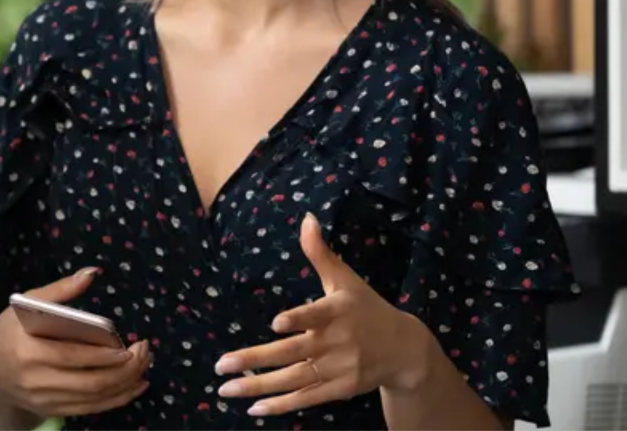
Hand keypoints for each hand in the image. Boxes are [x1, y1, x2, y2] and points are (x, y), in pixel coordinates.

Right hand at [0, 269, 151, 417]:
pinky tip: (133, 386)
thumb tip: (92, 272)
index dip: (105, 356)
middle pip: (90, 382)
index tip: (130, 346)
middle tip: (145, 353)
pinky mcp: (52, 411)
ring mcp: (44, 400)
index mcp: (28, 350)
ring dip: (126, 385)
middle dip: (125, 370)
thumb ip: (60, 290)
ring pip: (94, 398)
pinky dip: (116, 399)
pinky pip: (91, 409)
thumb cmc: (7, 332)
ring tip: (144, 367)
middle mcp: (35, 380)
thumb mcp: (25, 304)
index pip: (72, 356)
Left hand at [213, 213, 433, 416]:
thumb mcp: (346, 279)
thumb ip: (321, 253)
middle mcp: (336, 342)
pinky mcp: (339, 389)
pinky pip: (306, 398)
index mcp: (337, 312)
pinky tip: (254, 408)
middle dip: (255, 360)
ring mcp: (338, 369)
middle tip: (221, 365)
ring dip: (258, 387)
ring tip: (226, 389)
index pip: (316, 315)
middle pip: (292, 353)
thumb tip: (306, 218)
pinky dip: (281, 405)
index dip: (298, 319)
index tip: (276, 323)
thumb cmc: (367, 309)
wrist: (405, 349)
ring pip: (293, 379)